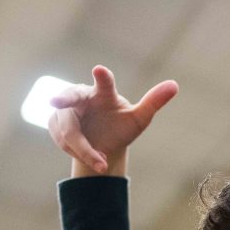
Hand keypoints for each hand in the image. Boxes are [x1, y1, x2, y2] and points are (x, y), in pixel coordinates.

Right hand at [47, 65, 177, 176]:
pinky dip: (75, 152)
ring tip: (101, 160)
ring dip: (83, 150)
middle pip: (70, 98)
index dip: (102, 77)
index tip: (99, 70)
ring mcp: (65, 110)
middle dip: (61, 99)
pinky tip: (86, 154)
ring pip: (68, 131)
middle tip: (54, 102)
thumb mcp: (139, 119)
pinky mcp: (54, 123)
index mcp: (104, 93)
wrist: (104, 144)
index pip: (104, 83)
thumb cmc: (122, 126)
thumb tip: (175, 85)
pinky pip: (61, 140)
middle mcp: (82, 97)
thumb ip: (153, 102)